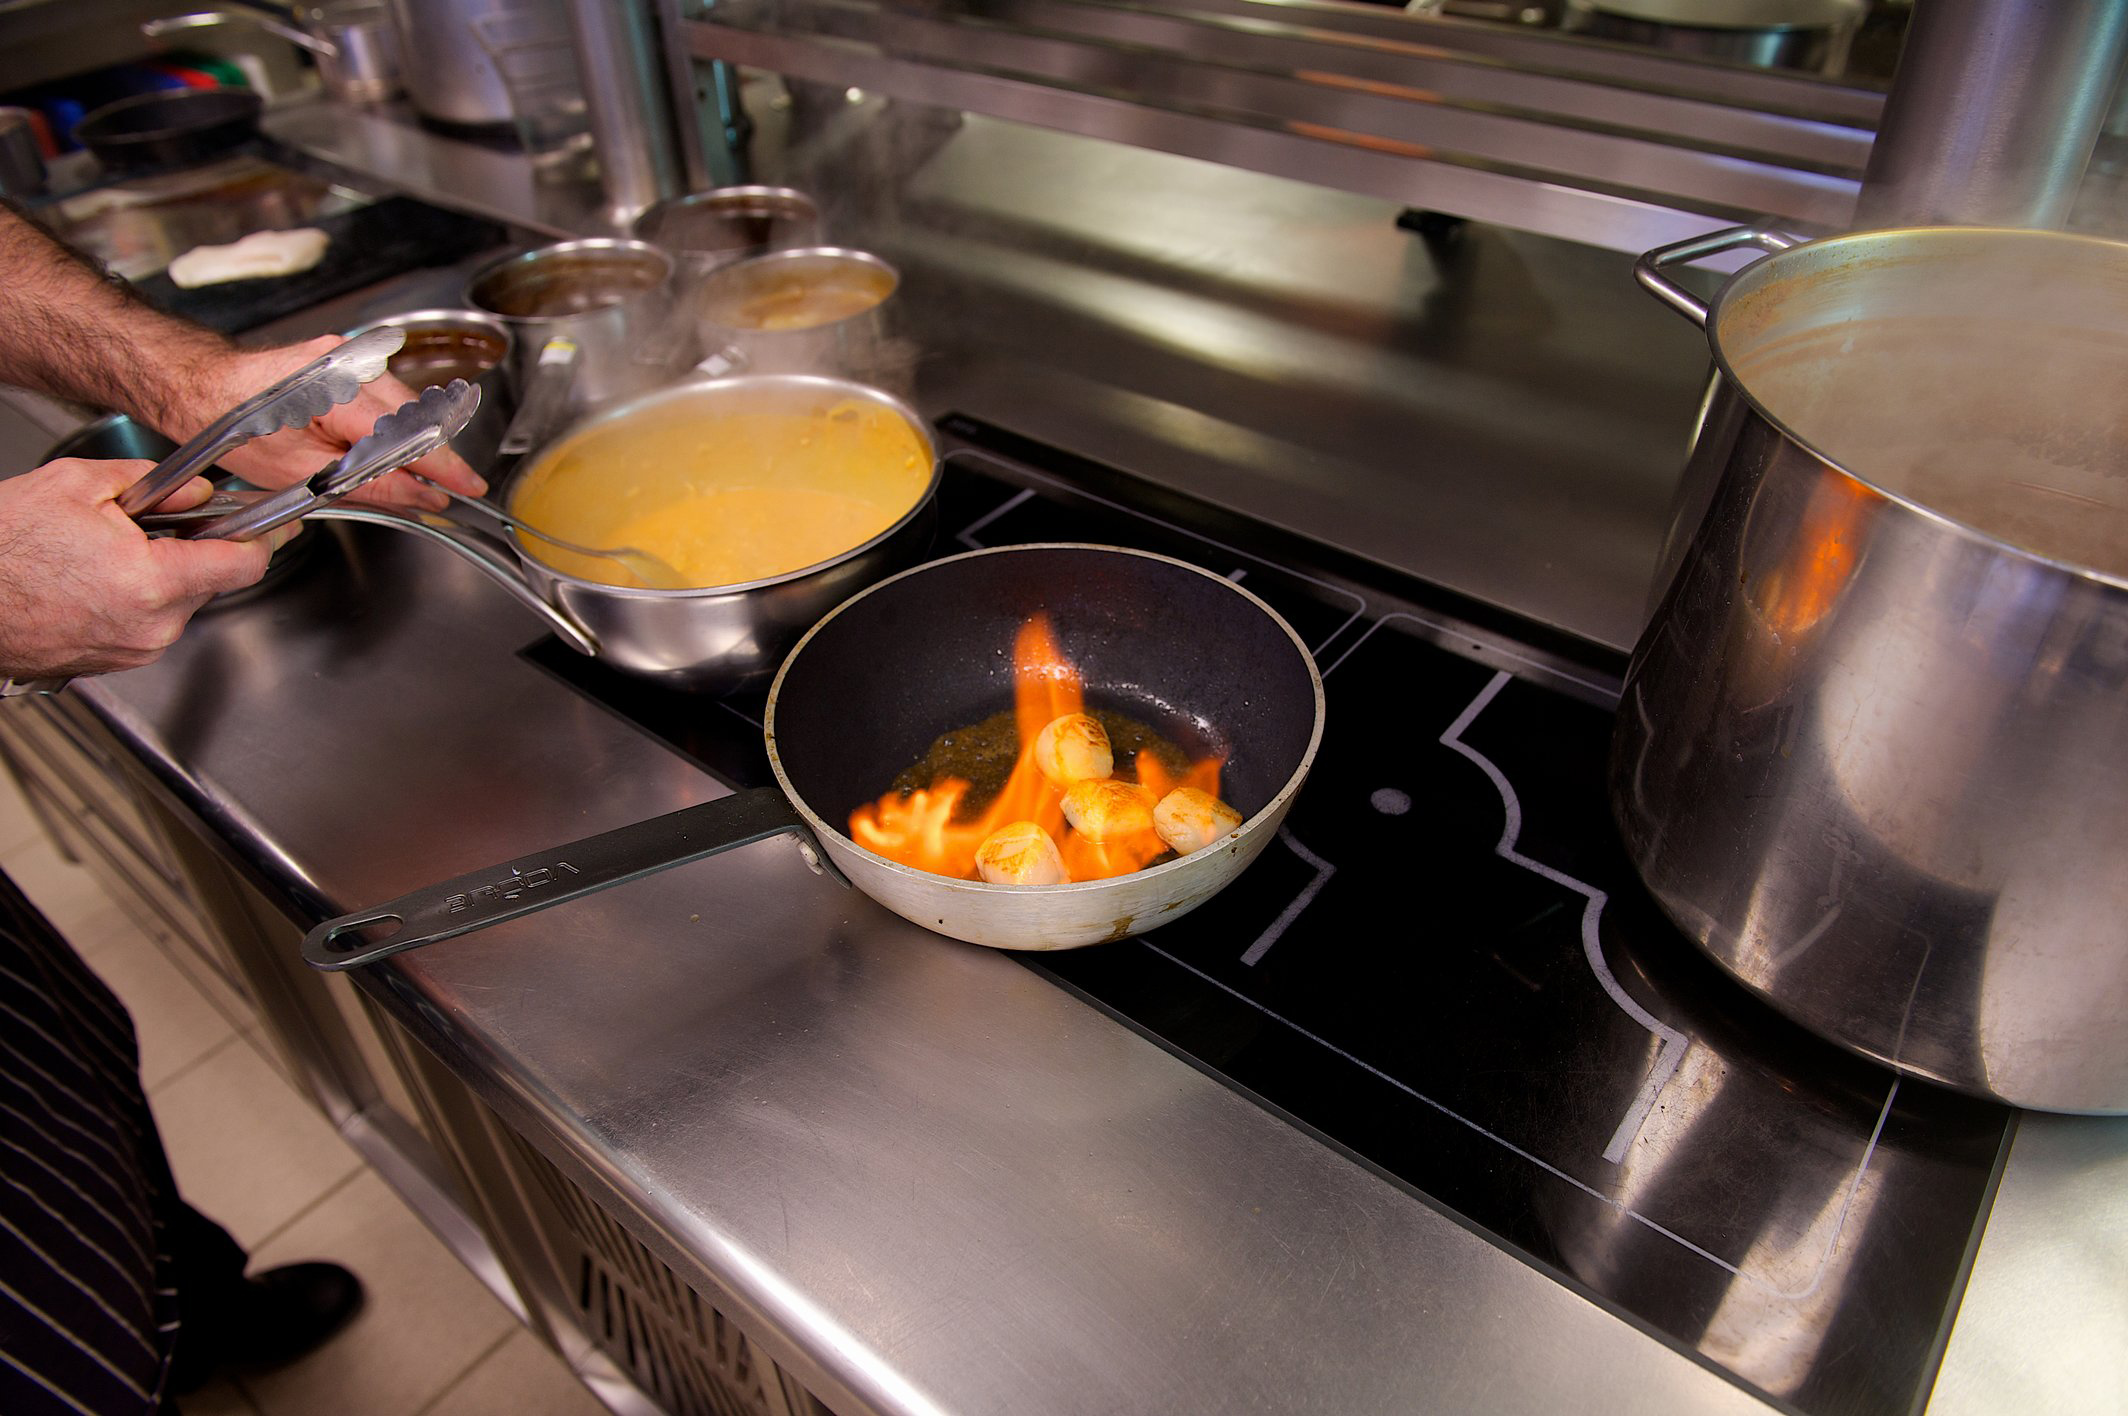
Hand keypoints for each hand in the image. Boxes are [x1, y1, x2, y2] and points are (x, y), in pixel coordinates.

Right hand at [0, 459, 292, 679]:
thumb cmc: (1, 547)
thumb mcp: (79, 485)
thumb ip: (156, 484)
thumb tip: (198, 492)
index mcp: (153, 581)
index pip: (243, 564)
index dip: (267, 539)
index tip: (282, 526)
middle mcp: (152, 626)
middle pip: (207, 581)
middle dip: (189, 548)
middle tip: (148, 523)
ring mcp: (132, 651)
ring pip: (176, 603)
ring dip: (157, 574)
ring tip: (102, 552)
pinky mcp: (112, 663)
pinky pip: (146, 624)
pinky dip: (134, 598)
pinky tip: (92, 578)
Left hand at [179, 336, 488, 512]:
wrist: (199, 385)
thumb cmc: (232, 426)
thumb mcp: (301, 473)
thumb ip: (371, 484)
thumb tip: (420, 495)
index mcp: (337, 391)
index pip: (407, 435)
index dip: (442, 466)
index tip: (467, 487)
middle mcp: (349, 364)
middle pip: (414, 416)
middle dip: (431, 457)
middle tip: (445, 490)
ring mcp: (350, 357)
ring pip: (404, 405)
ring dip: (411, 442)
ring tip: (413, 476)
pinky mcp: (346, 359)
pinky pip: (386, 394)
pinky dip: (393, 424)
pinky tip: (389, 449)